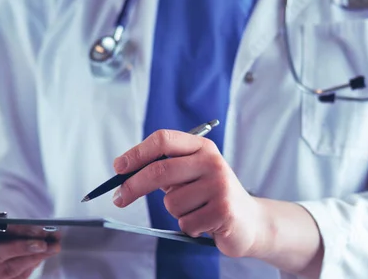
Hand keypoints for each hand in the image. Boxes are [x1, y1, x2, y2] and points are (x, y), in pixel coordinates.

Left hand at [112, 129, 266, 257]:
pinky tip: (205, 223)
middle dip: (133, 186)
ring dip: (176, 212)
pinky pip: (185, 222)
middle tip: (119, 199)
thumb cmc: (210, 195)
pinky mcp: (223, 210)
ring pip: (171, 202)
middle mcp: (211, 161)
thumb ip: (163, 169)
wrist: (249, 221)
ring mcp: (219, 184)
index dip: (137, 153)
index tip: (118, 167)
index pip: (163, 140)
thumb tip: (123, 174)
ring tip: (195, 210)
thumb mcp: (189, 174)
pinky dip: (189, 227)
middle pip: (160, 170)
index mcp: (201, 146)